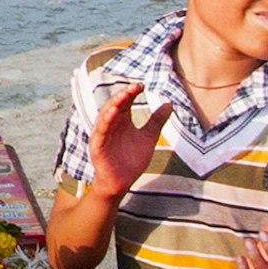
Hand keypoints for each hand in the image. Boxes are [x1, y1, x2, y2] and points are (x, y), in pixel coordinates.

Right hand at [84, 85, 166, 199]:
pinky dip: (105, 122)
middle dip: (124, 94)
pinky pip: (100, 132)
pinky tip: (112, 113)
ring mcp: (103, 135)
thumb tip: (169, 104)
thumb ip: (156, 121)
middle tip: (135, 87)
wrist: (121, 183)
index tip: (142, 85)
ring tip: (124, 95)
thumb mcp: (148, 137)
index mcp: (121, 120)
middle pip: (114, 104)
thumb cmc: (131, 160)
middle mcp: (110, 124)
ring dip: (113, 104)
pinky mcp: (98, 146)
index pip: (124, 101)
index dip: (132, 92)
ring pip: (105, 115)